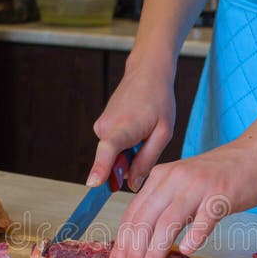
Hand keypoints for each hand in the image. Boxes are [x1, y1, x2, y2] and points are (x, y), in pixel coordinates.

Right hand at [87, 61, 175, 191]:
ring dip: (129, 152)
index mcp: (124, 128)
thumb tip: (133, 185)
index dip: (100, 168)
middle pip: (113, 162)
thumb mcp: (163, 133)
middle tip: (147, 143)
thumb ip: (147, 160)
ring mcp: (100, 127)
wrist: (146, 73)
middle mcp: (105, 128)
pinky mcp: (100, 126)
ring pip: (114, 155)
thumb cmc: (158, 100)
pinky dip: (125, 144)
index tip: (93, 183)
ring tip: (143, 131)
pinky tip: (136, 127)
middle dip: (129, 164)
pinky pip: (113, 146)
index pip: (108, 151)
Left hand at [107, 140, 256, 257]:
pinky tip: (188, 252)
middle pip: (145, 220)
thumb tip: (143, 243)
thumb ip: (164, 206)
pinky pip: (204, 218)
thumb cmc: (219, 176)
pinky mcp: (221, 194)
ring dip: (154, 252)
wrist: (255, 154)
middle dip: (133, 254)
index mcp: (159, 178)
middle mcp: (174, 179)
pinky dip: (194, 235)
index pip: (132, 215)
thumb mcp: (182, 185)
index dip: (121, 244)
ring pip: (167, 223)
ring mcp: (197, 186)